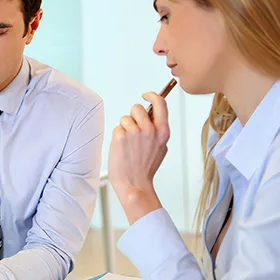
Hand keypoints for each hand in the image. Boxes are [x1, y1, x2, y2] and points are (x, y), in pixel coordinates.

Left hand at [108, 92, 169, 223]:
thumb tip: (153, 114)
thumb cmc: (145, 168)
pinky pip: (117, 128)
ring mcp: (135, 132)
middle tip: (133, 131)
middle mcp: (150, 130)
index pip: (160, 103)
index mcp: (162, 131)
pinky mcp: (121, 136)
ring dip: (124, 128)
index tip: (146, 95)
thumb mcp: (161, 148)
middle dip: (133, 116)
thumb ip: (158, 130)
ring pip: (125, 118)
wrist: (134, 184)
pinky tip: (122, 148)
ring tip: (128, 144)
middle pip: (137, 108)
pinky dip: (117, 136)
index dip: (152, 95)